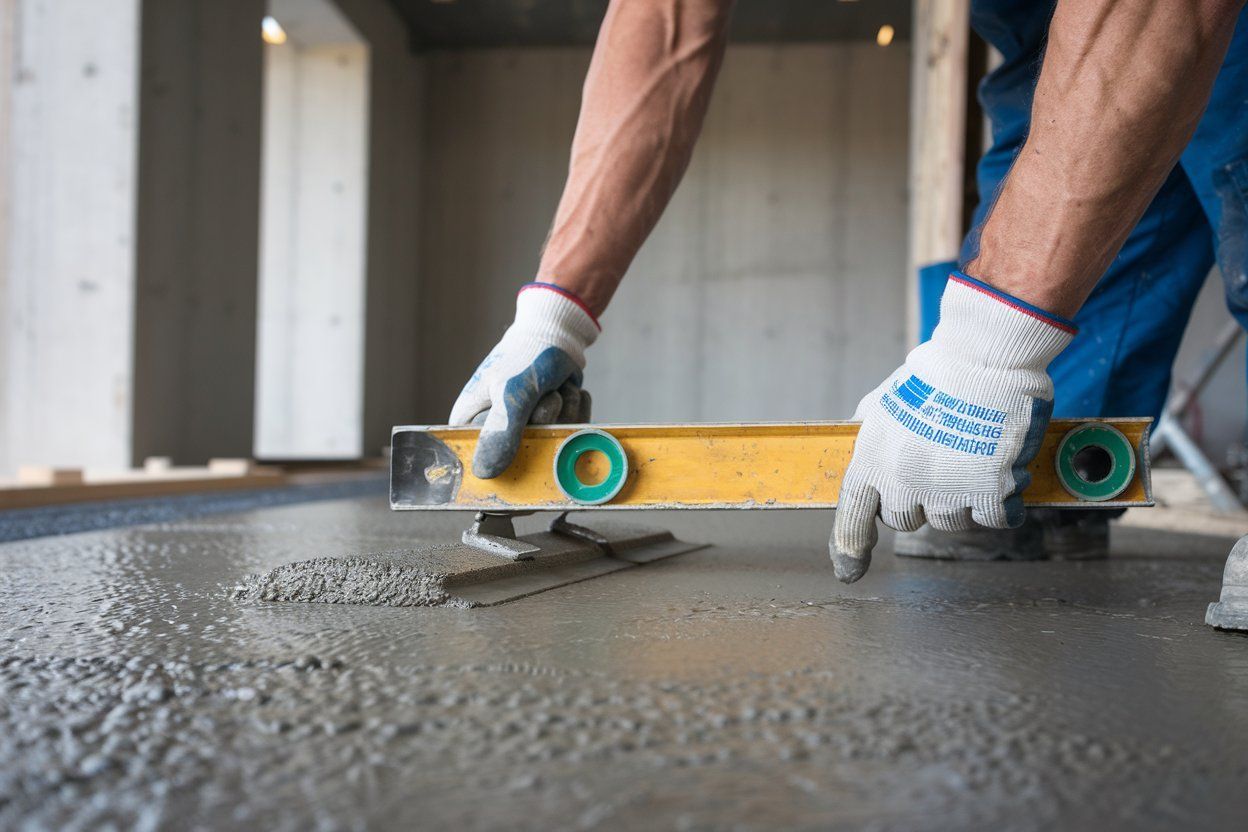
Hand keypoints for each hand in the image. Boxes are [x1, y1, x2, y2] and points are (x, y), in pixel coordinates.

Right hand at [450, 283, 598, 477]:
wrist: (557, 333)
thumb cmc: (526, 356)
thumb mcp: (512, 392)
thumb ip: (500, 432)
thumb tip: (484, 475)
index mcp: (471, 426)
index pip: (480, 467)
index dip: (505, 466)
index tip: (524, 447)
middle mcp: (496, 433)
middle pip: (527, 456)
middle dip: (544, 421)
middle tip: (542, 394)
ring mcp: (527, 432)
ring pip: (554, 443)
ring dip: (564, 410)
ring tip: (555, 386)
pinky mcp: (553, 427)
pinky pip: (573, 433)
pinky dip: (576, 409)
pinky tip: (567, 389)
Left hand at [830, 272, 1075, 582]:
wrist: (984, 358)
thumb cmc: (937, 374)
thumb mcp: (885, 401)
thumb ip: (870, 430)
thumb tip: (857, 438)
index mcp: (872, 460)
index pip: (852, 515)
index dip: (849, 547)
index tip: (848, 570)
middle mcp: (902, 482)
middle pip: (907, 521)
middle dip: (923, 500)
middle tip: (943, 465)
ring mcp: (946, 491)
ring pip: (953, 521)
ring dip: (966, 499)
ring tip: (976, 455)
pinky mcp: (989, 493)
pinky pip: (997, 518)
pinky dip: (1006, 503)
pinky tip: (1007, 473)